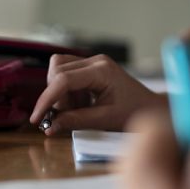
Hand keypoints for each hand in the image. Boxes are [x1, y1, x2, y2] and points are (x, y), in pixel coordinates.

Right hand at [30, 54, 160, 135]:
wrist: (153, 108)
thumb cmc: (135, 113)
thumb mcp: (105, 120)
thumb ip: (76, 121)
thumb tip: (49, 127)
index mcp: (102, 71)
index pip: (63, 79)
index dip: (46, 99)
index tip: (36, 119)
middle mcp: (96, 61)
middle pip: (57, 70)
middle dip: (55, 96)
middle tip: (66, 115)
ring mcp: (94, 62)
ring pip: (59, 69)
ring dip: (60, 92)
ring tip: (78, 110)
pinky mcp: (92, 68)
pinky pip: (68, 74)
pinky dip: (68, 91)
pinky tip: (82, 104)